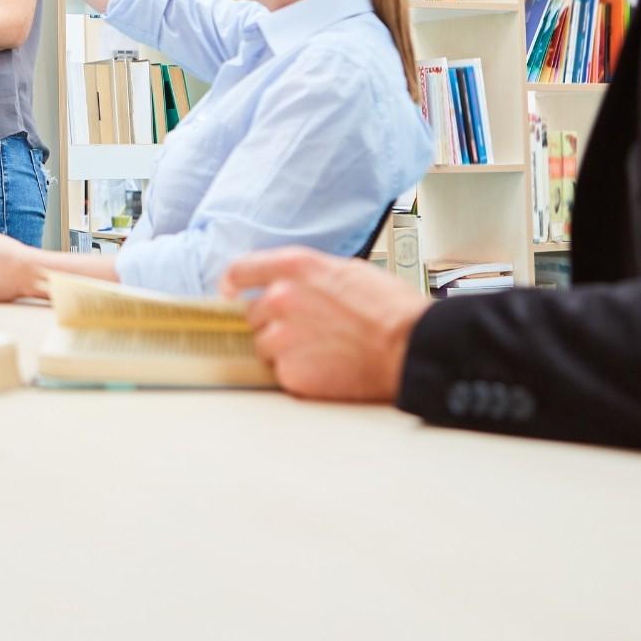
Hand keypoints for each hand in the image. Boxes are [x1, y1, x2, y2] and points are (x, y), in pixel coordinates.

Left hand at [219, 248, 429, 401]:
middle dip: (274, 322)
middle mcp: (280, 298)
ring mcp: (282, 336)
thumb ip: (307, 277)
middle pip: (253, 314)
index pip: (241, 269)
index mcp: (295, 267)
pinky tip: (326, 367)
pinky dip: (298, 372)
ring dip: (284, 349)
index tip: (231, 292)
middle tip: (309, 331)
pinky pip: (280, 372)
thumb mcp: (345, 271)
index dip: (233, 283)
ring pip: (264, 345)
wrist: (409, 346)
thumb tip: (290, 285)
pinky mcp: (289, 371)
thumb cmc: (390, 309)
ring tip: (322, 351)